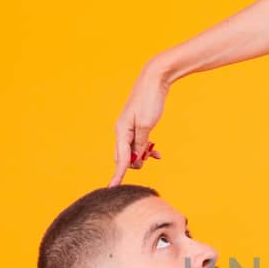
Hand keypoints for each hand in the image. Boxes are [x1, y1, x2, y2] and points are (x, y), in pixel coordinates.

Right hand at [109, 62, 168, 186]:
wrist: (155, 79)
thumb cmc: (150, 100)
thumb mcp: (147, 125)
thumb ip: (141, 144)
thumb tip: (136, 159)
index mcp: (121, 131)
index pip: (119, 159)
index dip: (118, 175)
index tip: (112, 188)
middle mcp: (122, 130)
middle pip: (125, 156)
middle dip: (135, 162)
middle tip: (149, 159)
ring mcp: (130, 127)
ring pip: (133, 149)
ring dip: (143, 155)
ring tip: (156, 155)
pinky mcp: (138, 124)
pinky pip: (139, 142)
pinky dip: (146, 148)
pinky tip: (156, 152)